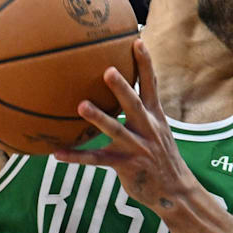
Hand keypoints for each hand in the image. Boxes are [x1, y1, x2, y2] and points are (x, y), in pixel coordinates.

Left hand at [53, 39, 198, 211]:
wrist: (175, 191)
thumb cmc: (161, 157)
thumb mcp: (158, 131)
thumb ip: (143, 112)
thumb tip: (124, 92)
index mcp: (155, 117)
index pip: (151, 85)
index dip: (145, 63)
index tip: (137, 41)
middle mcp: (148, 129)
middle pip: (134, 104)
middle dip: (122, 87)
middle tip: (108, 69)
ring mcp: (138, 148)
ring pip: (116, 130)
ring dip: (99, 118)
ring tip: (81, 105)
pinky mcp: (127, 166)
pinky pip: (97, 160)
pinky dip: (76, 157)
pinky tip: (57, 154)